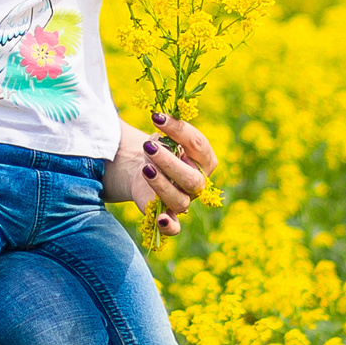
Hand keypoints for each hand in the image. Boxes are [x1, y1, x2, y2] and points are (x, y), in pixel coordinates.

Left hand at [106, 116, 219, 237]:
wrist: (142, 168)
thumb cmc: (158, 148)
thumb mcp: (162, 135)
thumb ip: (165, 129)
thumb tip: (158, 116)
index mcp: (203, 158)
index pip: (197, 144)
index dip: (178, 130)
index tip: (156, 117)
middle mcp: (197, 181)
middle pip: (192, 177)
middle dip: (169, 161)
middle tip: (147, 146)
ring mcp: (184, 200)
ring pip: (180, 200)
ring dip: (162, 184)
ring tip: (145, 169)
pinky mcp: (168, 216)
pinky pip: (174, 228)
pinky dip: (169, 225)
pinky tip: (161, 217)